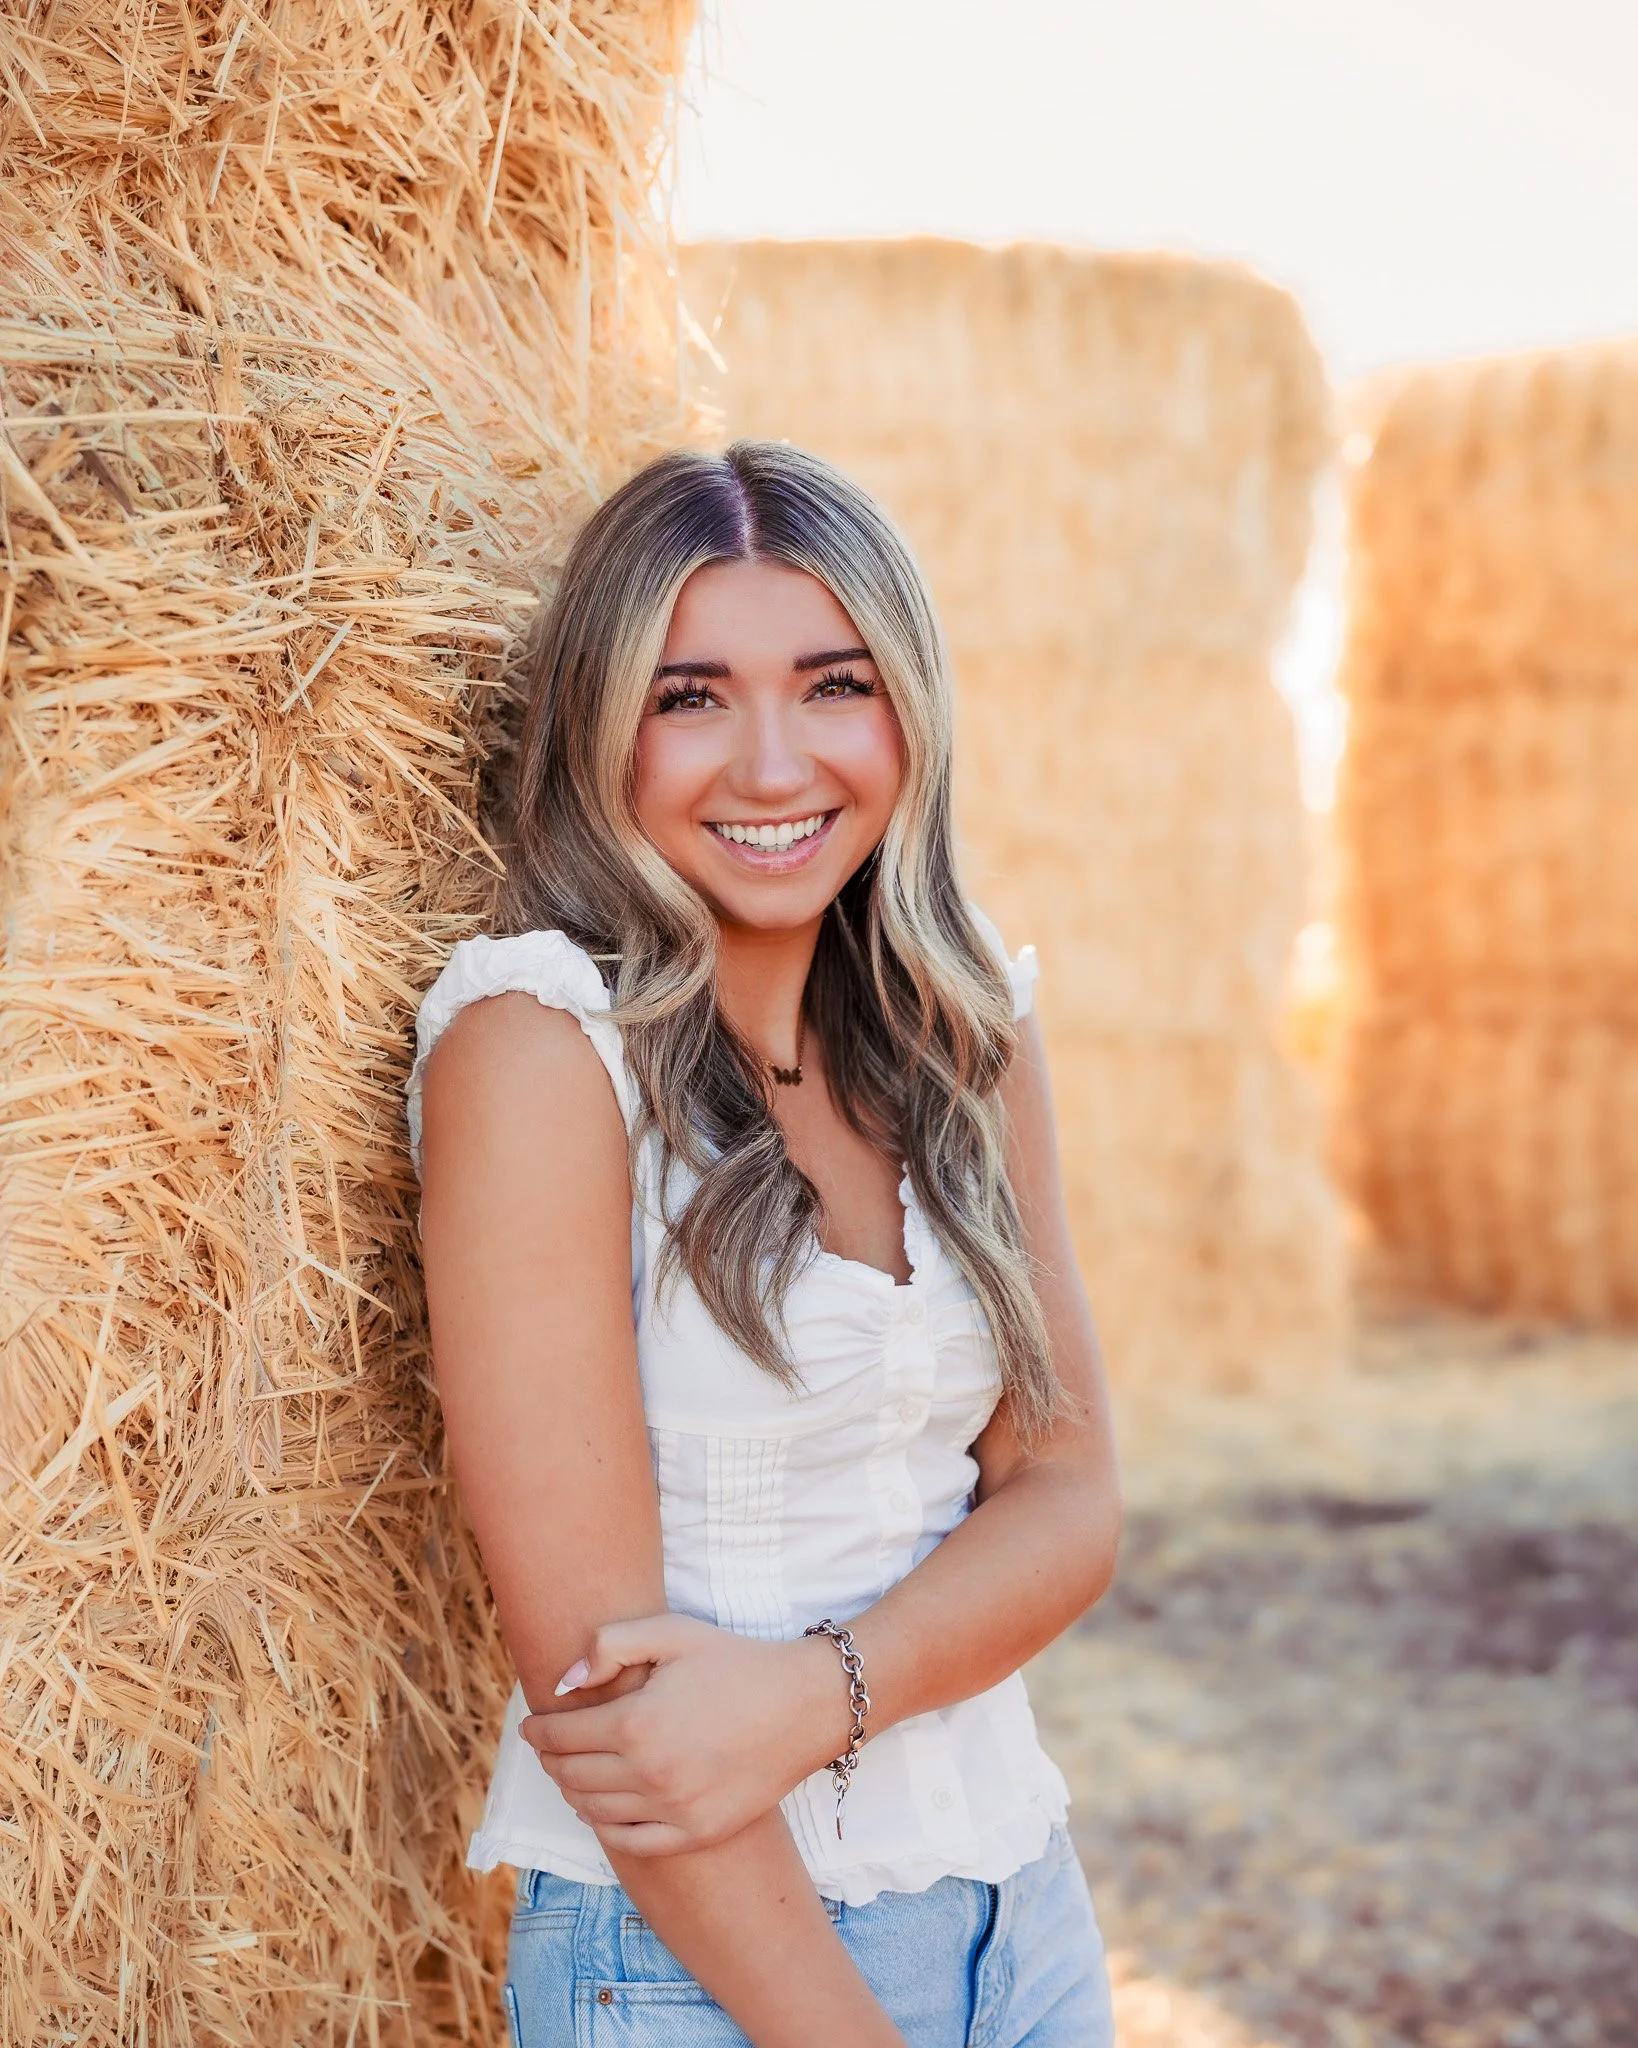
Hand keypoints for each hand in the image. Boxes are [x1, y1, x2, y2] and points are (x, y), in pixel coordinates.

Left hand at [521, 1615, 852, 1855]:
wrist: (802, 1706)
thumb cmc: (735, 1663)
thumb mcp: (672, 1632)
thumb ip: (610, 1646)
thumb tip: (564, 1684)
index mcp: (635, 1723)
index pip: (560, 1736)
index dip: (538, 1731)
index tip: (530, 1726)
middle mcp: (648, 1774)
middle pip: (572, 1776)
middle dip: (550, 1760)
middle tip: (547, 1748)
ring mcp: (673, 1809)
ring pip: (595, 1811)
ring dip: (572, 1792)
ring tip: (571, 1774)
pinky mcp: (696, 1832)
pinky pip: (632, 1842)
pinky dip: (606, 1828)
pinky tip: (601, 1810)